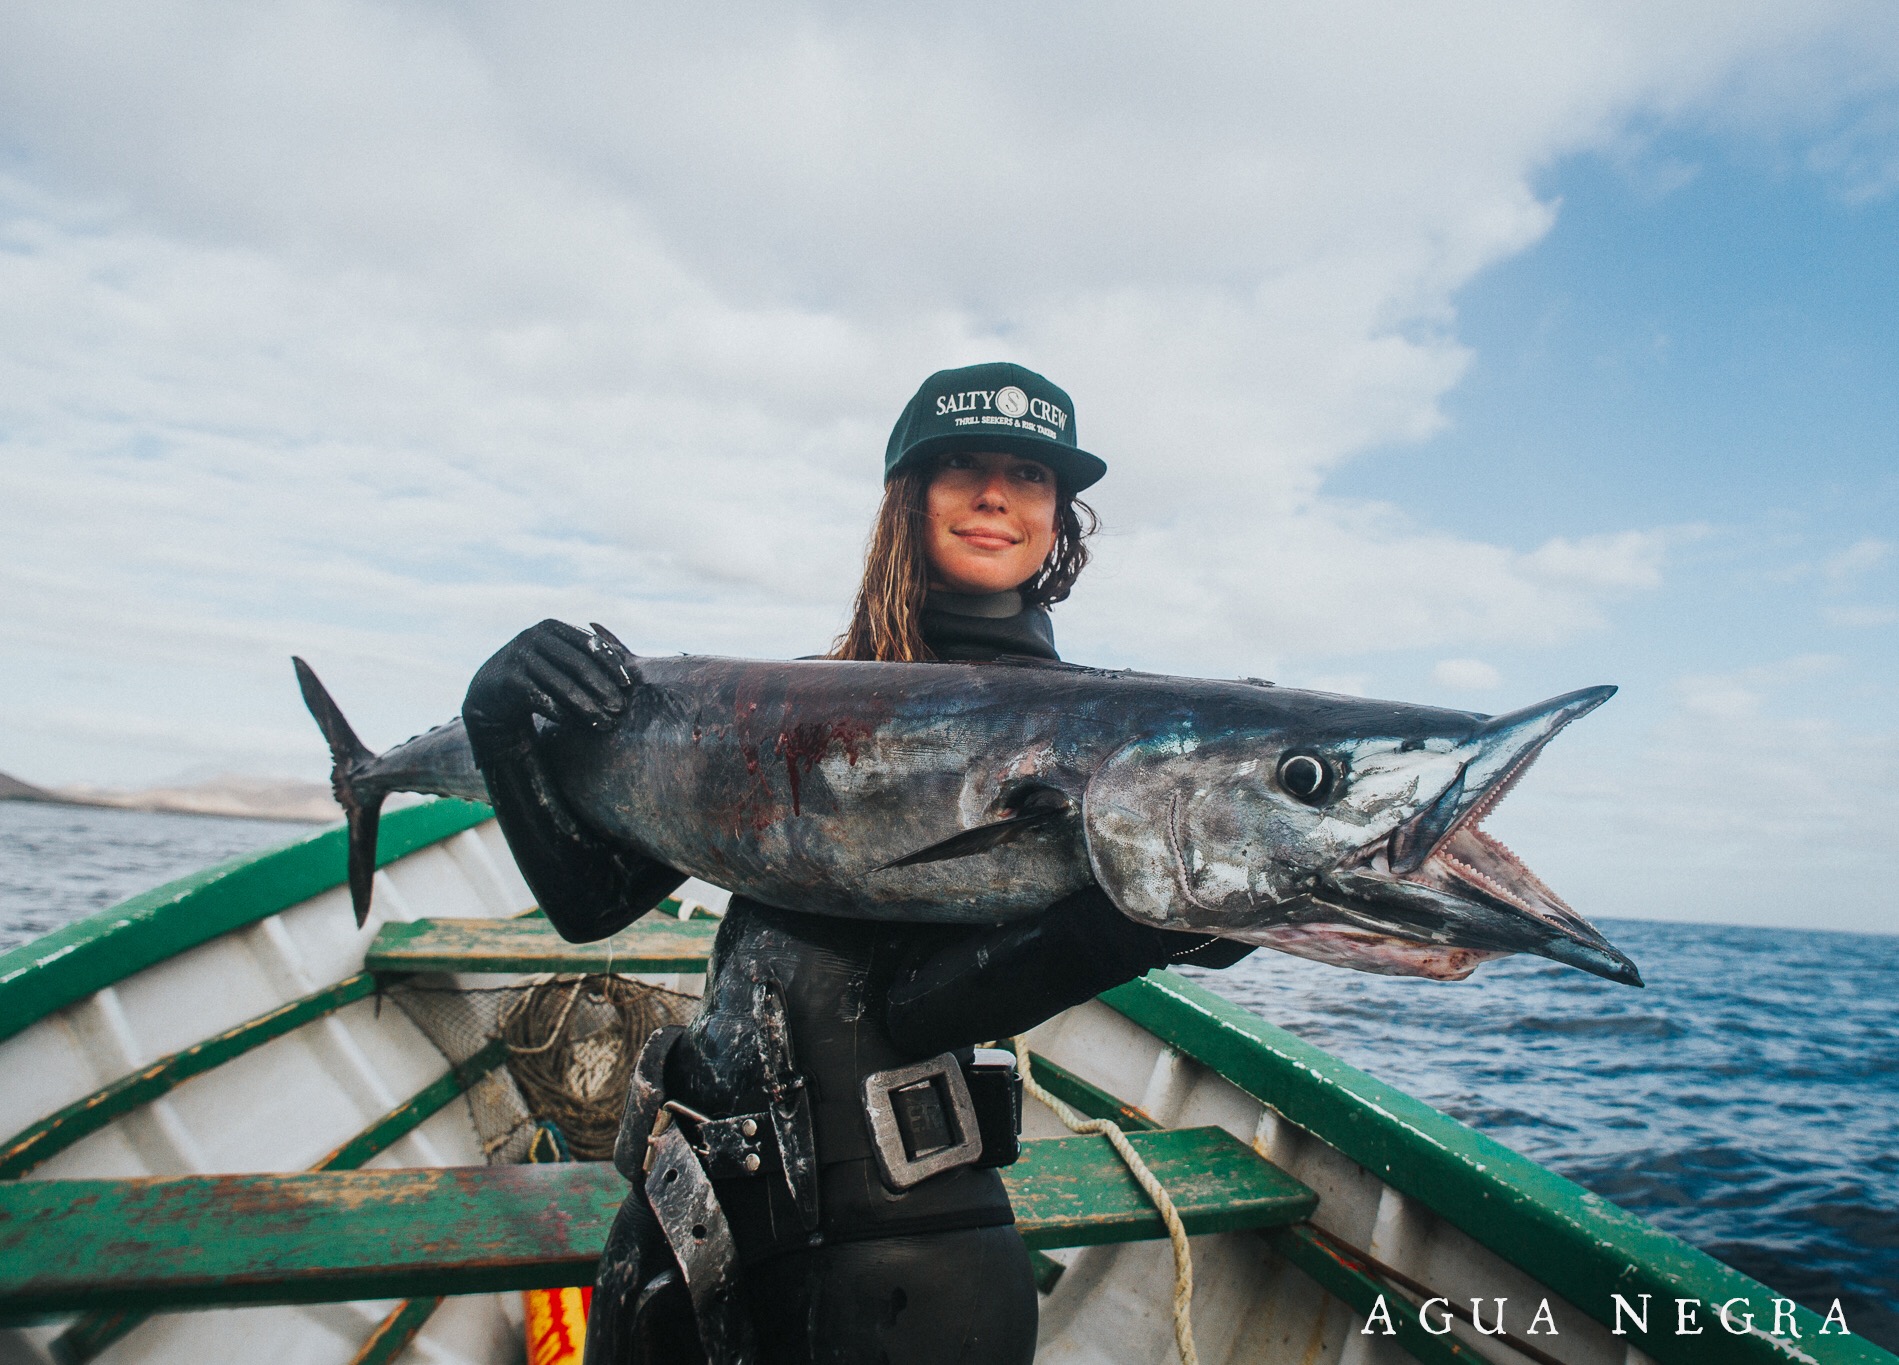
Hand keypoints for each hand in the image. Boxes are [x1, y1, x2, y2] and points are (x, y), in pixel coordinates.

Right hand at [463, 619, 629, 752]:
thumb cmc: (536, 673)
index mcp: (551, 628)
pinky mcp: (507, 680)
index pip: (589, 644)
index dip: (611, 664)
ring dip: (586, 707)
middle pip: (578, 664)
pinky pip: (539, 698)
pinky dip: (558, 711)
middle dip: (602, 688)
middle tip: (619, 709)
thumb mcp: (557, 657)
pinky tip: (572, 723)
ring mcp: (518, 657)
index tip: (627, 684)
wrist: (491, 691)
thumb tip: (626, 661)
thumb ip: (584, 654)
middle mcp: (533, 637)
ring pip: (561, 684)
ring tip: (603, 723)